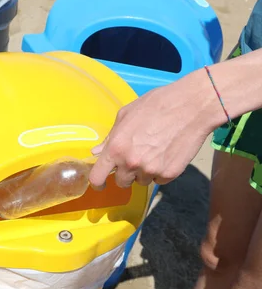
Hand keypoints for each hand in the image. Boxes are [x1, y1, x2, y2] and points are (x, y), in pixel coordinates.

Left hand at [89, 70, 222, 189]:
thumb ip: (109, 137)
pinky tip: (167, 154)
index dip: (97, 183)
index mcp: (115, 148)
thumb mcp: (126, 115)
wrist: (192, 106)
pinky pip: (159, 180)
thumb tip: (96, 152)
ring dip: (144, 171)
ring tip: (155, 151)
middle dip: (125, 173)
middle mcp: (131, 163)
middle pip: (122, 182)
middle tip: (135, 158)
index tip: (101, 183)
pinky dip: (161, 171)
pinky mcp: (169, 174)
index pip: (97, 178)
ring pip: (141, 181)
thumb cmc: (156, 105)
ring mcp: (151, 170)